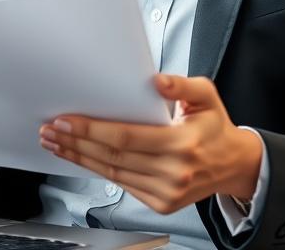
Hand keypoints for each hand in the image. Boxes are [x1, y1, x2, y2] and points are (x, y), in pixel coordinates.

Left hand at [38, 73, 262, 213]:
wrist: (233, 164)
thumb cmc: (215, 127)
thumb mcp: (206, 96)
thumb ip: (182, 85)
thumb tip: (156, 81)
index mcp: (183, 144)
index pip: (126, 137)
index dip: (92, 130)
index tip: (66, 120)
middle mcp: (174, 173)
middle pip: (113, 157)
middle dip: (76, 143)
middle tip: (50, 130)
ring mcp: (167, 193)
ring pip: (112, 174)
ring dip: (79, 158)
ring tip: (56, 143)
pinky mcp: (162, 203)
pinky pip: (122, 185)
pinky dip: (98, 170)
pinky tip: (81, 157)